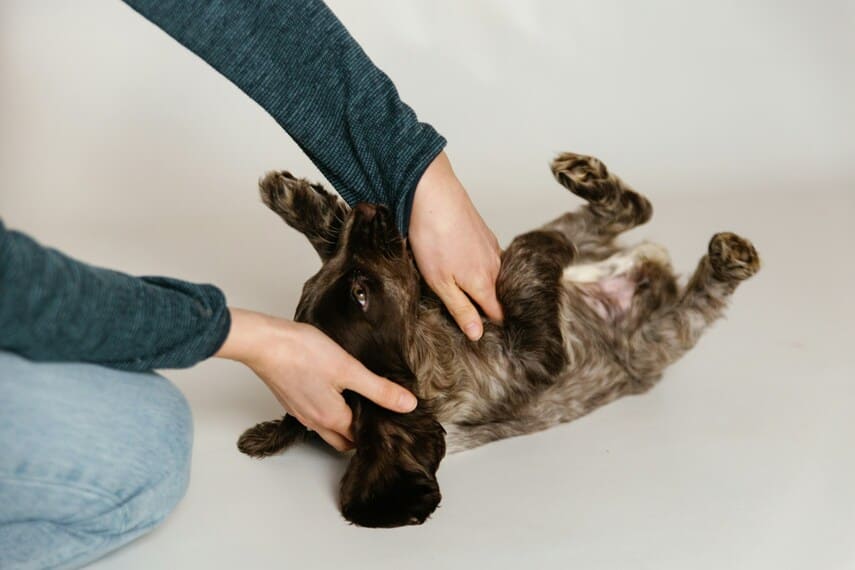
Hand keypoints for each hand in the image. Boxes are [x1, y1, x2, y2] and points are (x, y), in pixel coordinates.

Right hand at [215, 308, 417, 450]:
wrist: (265, 343)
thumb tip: (407, 405)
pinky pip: (314, 414)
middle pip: (344, 440)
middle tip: (377, 414)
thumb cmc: (303, 353)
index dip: (377, 430)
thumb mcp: (349, 369)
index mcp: (332, 419)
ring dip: (343, 422)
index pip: (361, 438)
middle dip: (360, 433)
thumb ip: (379, 389)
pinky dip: (327, 410)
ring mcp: (300, 412)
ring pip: (328, 428)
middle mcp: (315, 422)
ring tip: (358, 400)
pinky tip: (333, 389)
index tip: (390, 419)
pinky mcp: (291, 400)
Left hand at [409, 151, 502, 339]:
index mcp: (484, 283)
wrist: (434, 195)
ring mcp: (492, 248)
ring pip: (493, 275)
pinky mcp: (485, 234)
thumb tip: (477, 334)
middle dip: (487, 306)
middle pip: (497, 295)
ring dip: (481, 284)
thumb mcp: (440, 283)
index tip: (485, 334)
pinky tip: (460, 261)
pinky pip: (487, 257)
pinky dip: (478, 265)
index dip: (493, 326)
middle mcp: (494, 266)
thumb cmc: (433, 238)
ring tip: (462, 286)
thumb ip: (461, 309)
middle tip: (467, 312)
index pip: (499, 314)